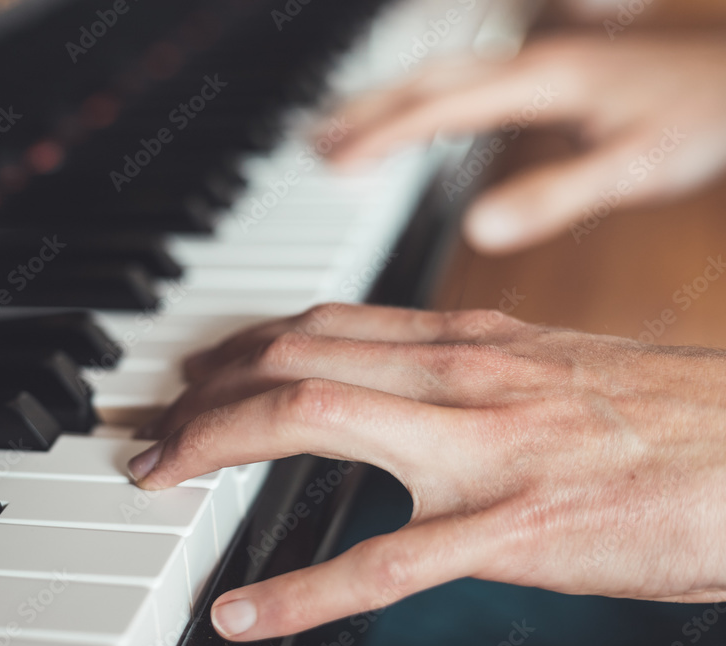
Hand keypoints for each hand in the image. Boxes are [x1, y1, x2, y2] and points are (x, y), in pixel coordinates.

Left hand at [128, 303, 725, 641]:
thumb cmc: (662, 414)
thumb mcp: (547, 366)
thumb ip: (466, 368)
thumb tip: (399, 374)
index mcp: (468, 341)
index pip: (319, 324)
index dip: (238, 347)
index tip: (194, 374)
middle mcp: (461, 375)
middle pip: (292, 356)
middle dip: (203, 389)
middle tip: (151, 426)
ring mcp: (482, 447)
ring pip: (314, 419)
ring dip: (218, 445)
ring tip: (159, 478)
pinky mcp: (513, 526)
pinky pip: (382, 562)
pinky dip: (299, 589)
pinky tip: (242, 615)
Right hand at [324, 34, 725, 253]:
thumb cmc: (705, 112)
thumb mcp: (636, 167)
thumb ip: (555, 196)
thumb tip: (479, 231)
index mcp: (542, 79)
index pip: (439, 104)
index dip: (382, 135)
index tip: (332, 163)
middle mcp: (532, 60)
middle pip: (426, 78)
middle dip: (365, 108)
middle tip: (312, 141)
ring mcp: (541, 60)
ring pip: (443, 74)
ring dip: (389, 99)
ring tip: (341, 130)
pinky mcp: (553, 70)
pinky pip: (469, 82)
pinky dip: (429, 102)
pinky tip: (421, 122)